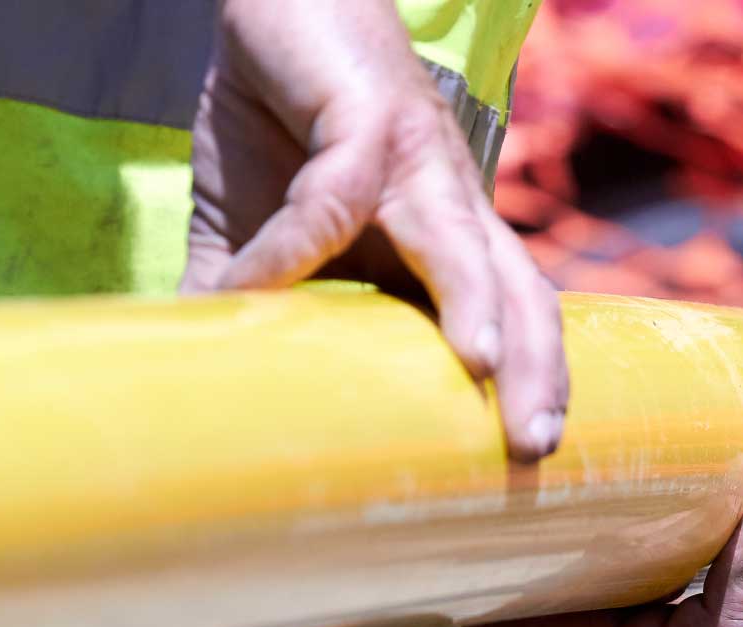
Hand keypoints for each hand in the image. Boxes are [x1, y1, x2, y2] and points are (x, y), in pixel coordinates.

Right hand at [181, 0, 568, 461]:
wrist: (274, 2)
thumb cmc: (281, 123)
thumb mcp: (264, 232)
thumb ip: (249, 302)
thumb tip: (204, 385)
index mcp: (446, 242)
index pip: (516, 322)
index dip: (533, 386)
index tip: (528, 465)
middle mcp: (452, 203)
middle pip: (522, 293)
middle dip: (538, 370)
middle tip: (534, 446)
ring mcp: (416, 156)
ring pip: (464, 241)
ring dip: (476, 303)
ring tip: (480, 370)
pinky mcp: (364, 113)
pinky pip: (339, 190)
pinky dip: (296, 241)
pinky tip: (256, 284)